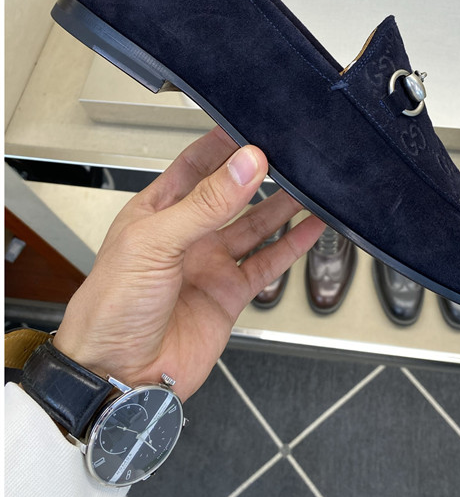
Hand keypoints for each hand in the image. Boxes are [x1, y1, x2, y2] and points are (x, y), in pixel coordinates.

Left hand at [54, 132, 312, 402]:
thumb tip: (245, 165)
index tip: (256, 125)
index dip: (224, 144)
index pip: (195, 164)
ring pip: (255, 225)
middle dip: (259, 172)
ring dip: (282, 205)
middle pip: (231, 193)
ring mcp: (208, 265)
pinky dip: (291, 245)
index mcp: (156, 212)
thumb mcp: (154, 242)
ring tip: (312, 182)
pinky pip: (267, 263)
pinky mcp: (228, 295)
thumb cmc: (110, 308)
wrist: (118, 372)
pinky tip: (311, 227)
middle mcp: (185, 235)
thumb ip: (205, 204)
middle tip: (292, 151)